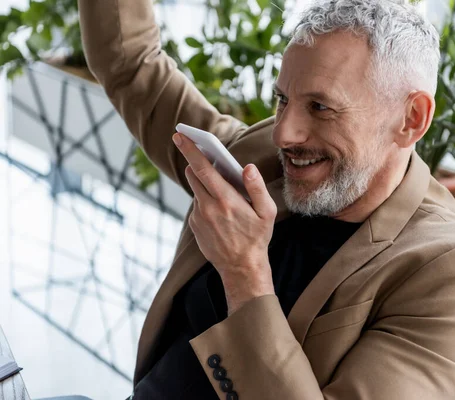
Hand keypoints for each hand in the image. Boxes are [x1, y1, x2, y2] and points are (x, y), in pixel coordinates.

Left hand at [173, 132, 276, 314]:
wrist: (241, 267)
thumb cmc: (257, 237)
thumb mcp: (266, 212)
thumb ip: (257, 187)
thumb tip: (247, 167)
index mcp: (226, 200)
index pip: (203, 168)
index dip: (190, 149)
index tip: (180, 135)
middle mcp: (208, 207)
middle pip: (194, 174)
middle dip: (195, 161)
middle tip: (199, 149)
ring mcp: (198, 217)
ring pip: (196, 189)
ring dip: (203, 182)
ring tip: (219, 186)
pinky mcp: (194, 225)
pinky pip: (197, 205)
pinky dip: (205, 200)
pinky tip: (220, 210)